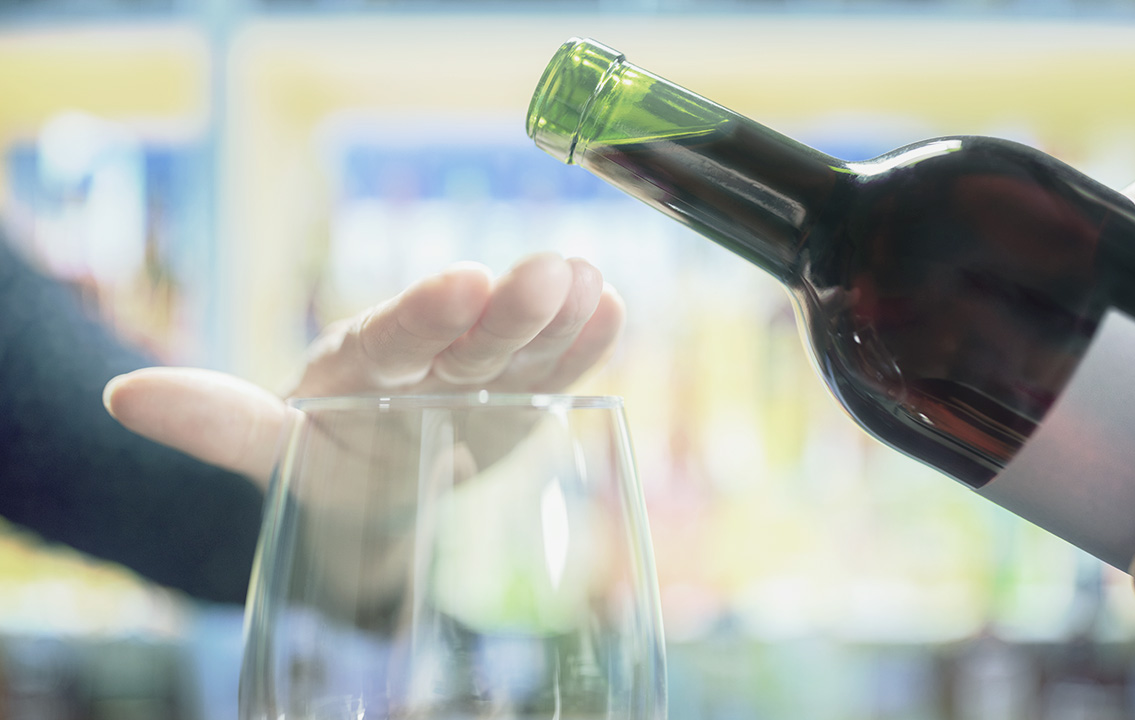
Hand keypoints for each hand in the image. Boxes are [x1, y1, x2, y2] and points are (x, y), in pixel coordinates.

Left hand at [103, 253, 624, 487]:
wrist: (377, 490)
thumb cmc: (323, 460)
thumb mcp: (270, 448)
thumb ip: (215, 422)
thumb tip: (121, 394)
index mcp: (362, 359)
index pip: (393, 335)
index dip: (426, 313)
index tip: (462, 281)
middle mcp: (426, 356)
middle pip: (468, 334)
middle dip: (509, 308)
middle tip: (551, 272)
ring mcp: (479, 374)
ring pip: (520, 344)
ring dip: (555, 318)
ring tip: (590, 283)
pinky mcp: (521, 396)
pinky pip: (553, 370)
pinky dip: (582, 346)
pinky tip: (611, 309)